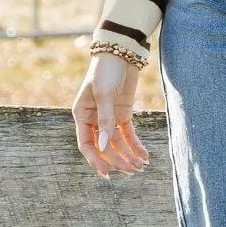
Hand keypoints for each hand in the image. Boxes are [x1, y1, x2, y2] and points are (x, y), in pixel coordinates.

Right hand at [71, 53, 149, 178]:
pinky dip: (136, 145)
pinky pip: (128, 134)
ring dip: (128, 155)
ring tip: (140, 167)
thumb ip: (105, 120)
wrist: (122, 52)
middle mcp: (93, 119)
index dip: (96, 160)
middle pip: (104, 147)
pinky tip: (144, 156)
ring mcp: (109, 117)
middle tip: (131, 171)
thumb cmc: (106, 70)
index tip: (107, 173)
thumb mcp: (104, 94)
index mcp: (81, 115)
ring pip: (117, 143)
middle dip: (117, 160)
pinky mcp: (123, 113)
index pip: (86, 144)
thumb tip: (105, 147)